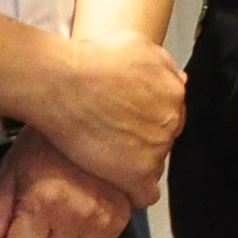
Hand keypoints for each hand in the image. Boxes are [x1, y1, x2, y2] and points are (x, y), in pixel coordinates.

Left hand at [0, 126, 152, 237]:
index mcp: (48, 201)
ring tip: (47, 225)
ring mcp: (104, 220)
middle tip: (25, 228)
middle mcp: (80, 215)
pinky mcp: (119, 222)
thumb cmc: (47, 141)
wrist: (93, 117)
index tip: (7, 230)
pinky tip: (69, 221)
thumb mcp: (11, 171)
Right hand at [31, 30, 183, 196]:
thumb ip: (161, 63)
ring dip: (134, 162)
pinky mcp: (138, 172)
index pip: (171, 112)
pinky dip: (132, 192)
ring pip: (153, 163)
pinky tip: (118, 185)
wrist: (60, 82)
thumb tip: (177, 77)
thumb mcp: (136, 44)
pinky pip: (146, 194)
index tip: (130, 121)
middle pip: (164, 138)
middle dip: (144, 139)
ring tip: (106, 156)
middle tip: (115, 137)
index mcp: (173, 90)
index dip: (148, 117)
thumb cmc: (89, 60)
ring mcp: (157, 147)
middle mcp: (171, 119)